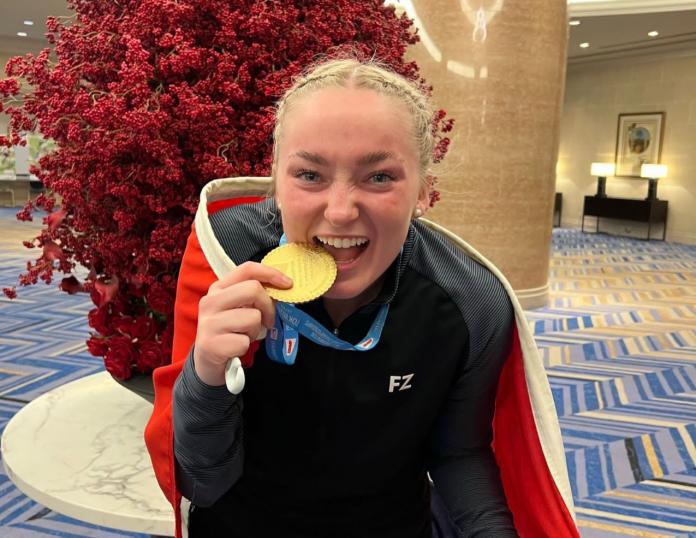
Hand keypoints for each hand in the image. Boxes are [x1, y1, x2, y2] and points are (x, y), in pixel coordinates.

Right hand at [193, 262, 291, 385]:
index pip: (247, 269)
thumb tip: (283, 287)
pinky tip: (236, 347)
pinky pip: (245, 341)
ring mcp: (209, 323)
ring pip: (253, 317)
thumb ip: (253, 295)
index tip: (288, 284)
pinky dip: (246, 346)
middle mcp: (210, 302)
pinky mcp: (211, 344)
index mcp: (218, 288)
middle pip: (253, 290)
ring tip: (245, 335)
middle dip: (268, 306)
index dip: (271, 273)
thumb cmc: (229, 331)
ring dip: (256, 330)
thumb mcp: (236, 308)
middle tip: (268, 320)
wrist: (207, 360)